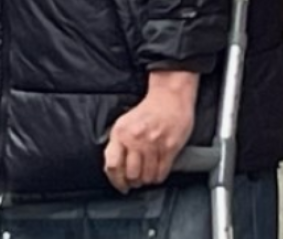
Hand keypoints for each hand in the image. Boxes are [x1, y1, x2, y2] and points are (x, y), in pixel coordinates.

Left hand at [103, 70, 198, 193]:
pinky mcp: (169, 146)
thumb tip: (112, 169)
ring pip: (147, 176)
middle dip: (134, 182)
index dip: (116, 181)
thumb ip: (118, 144)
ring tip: (148, 176)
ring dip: (147, 180)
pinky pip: (162, 172)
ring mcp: (153, 143)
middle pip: (131, 174)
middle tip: (137, 182)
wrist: (170, 97)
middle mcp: (135, 138)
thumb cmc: (148, 111)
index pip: (112, 165)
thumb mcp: (125, 123)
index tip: (121, 186)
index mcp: (121, 132)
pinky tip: (158, 172)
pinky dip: (159, 177)